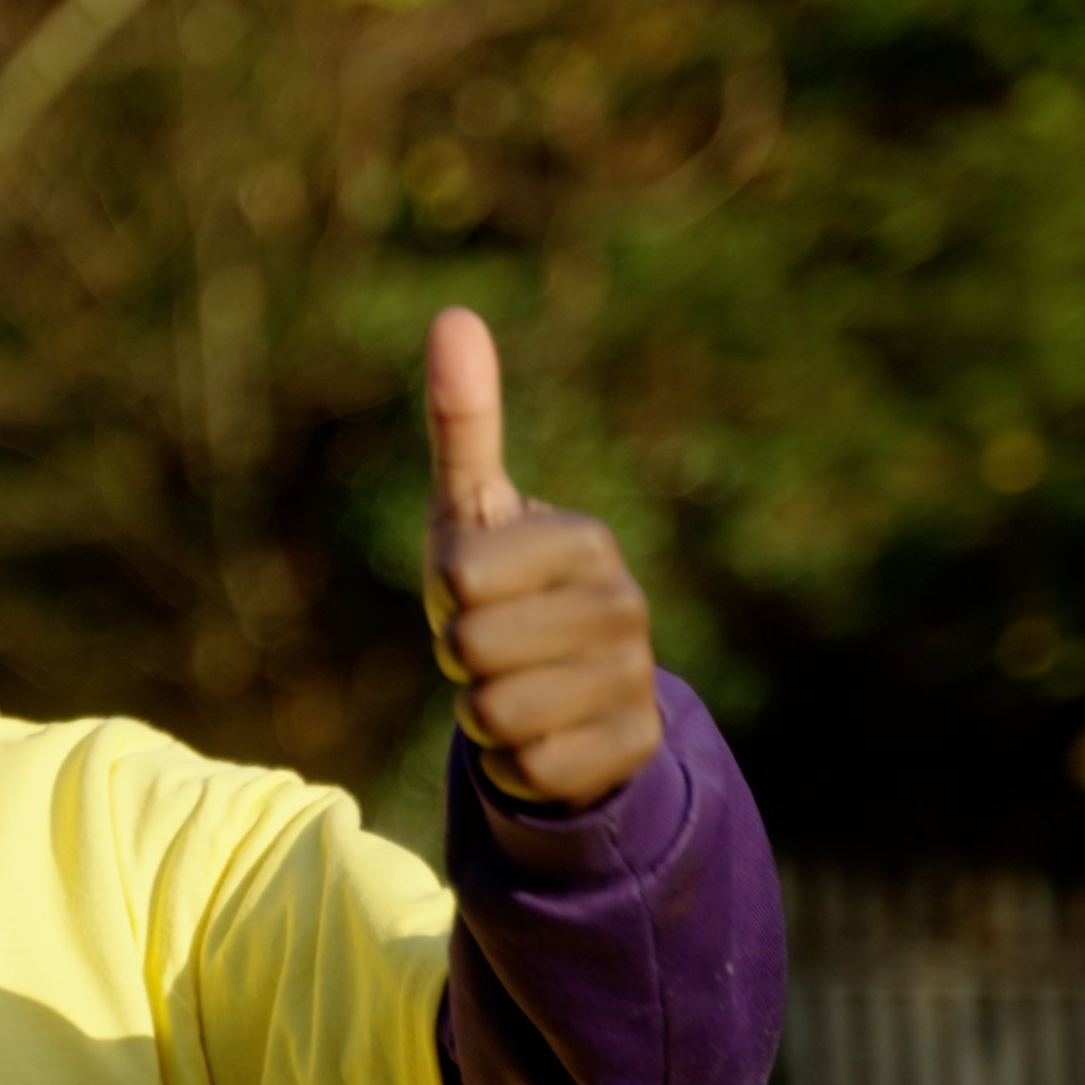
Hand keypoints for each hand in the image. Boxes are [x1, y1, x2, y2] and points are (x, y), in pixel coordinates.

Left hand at [423, 306, 661, 807]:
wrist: (564, 693)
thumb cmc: (503, 590)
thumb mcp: (472, 512)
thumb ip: (464, 420)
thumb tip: (455, 314)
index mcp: (584, 540)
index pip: (459, 578)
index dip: (449, 596)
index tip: (479, 593)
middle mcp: (624, 605)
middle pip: (472, 651)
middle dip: (462, 662)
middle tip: (495, 650)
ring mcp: (635, 679)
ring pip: (497, 715)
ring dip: (483, 716)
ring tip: (516, 690)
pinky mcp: (633, 749)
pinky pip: (531, 770)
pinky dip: (515, 766)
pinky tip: (542, 738)